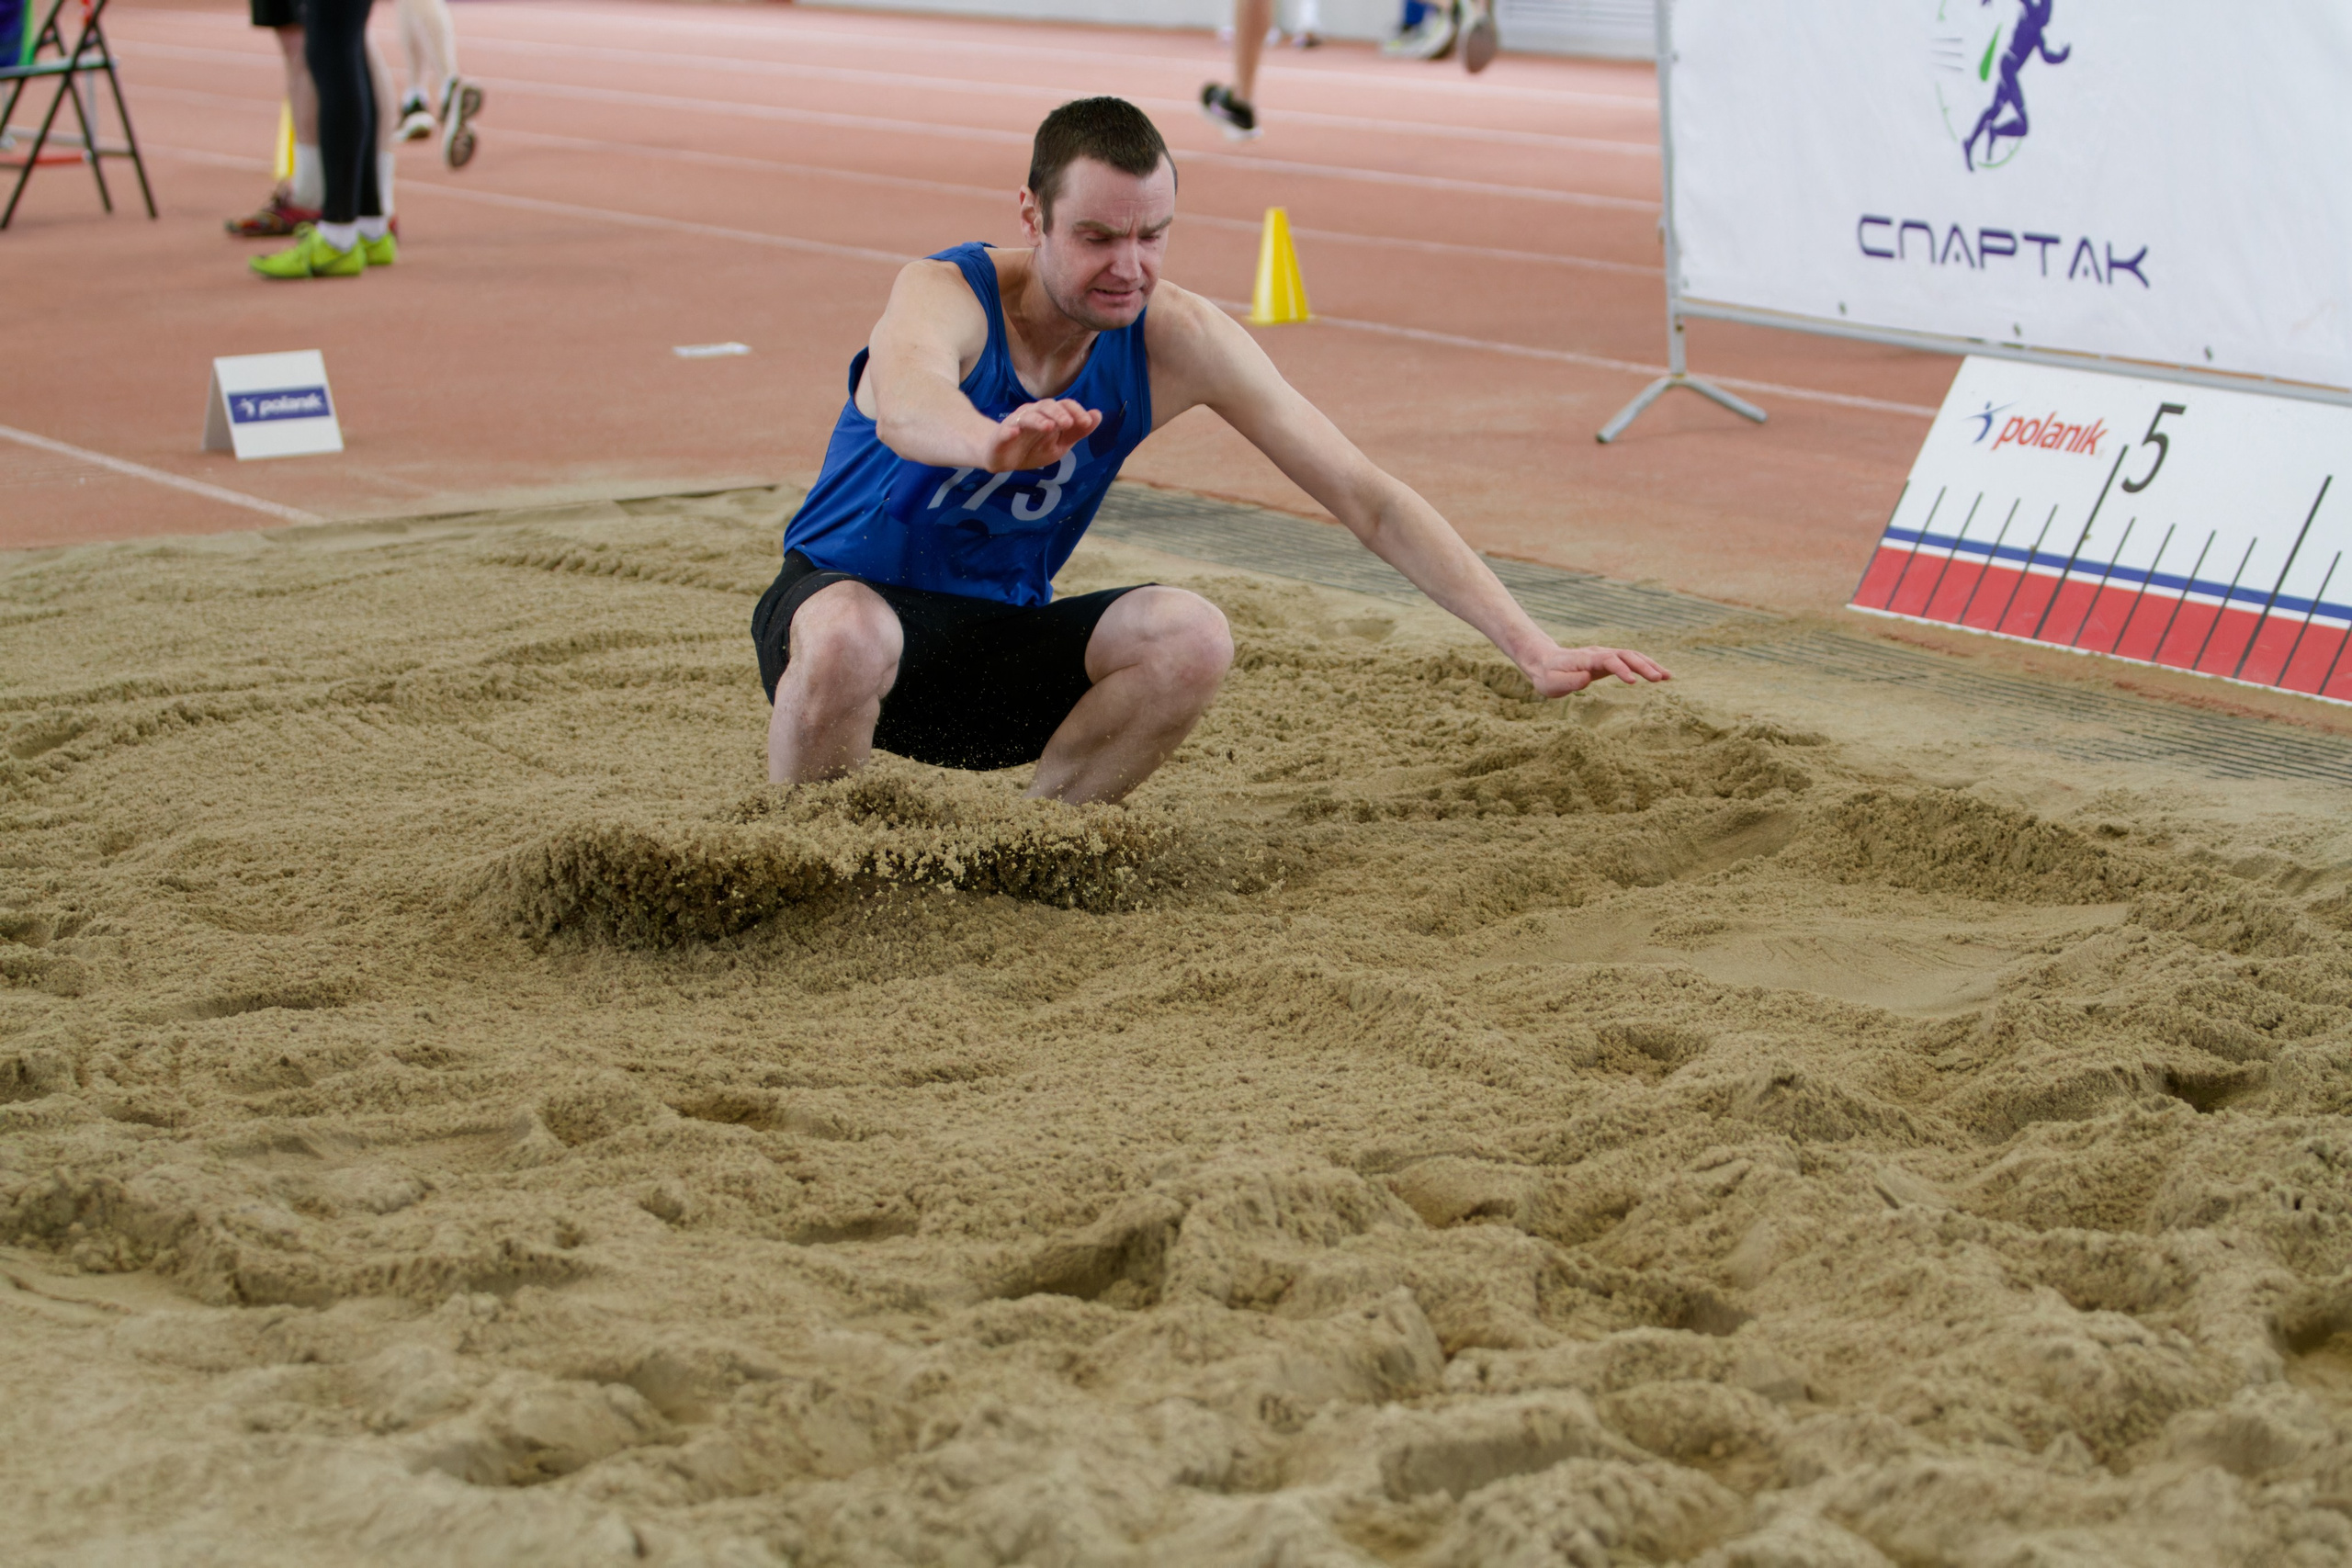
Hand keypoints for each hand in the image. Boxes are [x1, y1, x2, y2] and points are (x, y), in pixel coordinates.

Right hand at [983, 399, 1100, 473]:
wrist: (1004, 459)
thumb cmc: (1033, 448)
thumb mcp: (1060, 445)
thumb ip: (1077, 432)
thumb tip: (1098, 415)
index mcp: (1049, 415)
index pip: (1064, 406)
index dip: (1076, 411)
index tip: (1087, 422)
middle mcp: (1033, 414)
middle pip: (1046, 406)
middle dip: (1058, 413)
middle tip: (1068, 424)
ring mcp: (1016, 423)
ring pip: (1027, 416)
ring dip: (1038, 420)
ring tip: (1049, 426)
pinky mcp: (1001, 436)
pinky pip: (1005, 431)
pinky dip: (1010, 430)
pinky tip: (1015, 432)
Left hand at [1517, 643, 1673, 697]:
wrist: (1544, 662)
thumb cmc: (1547, 676)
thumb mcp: (1552, 683)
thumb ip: (1569, 681)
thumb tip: (1587, 679)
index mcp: (1585, 659)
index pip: (1608, 660)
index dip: (1621, 669)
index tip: (1633, 682)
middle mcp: (1598, 653)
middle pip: (1625, 655)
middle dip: (1644, 666)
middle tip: (1660, 679)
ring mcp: (1605, 655)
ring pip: (1631, 655)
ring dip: (1649, 665)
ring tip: (1667, 677)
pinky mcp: (1609, 660)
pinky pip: (1630, 660)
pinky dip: (1645, 666)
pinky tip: (1659, 675)